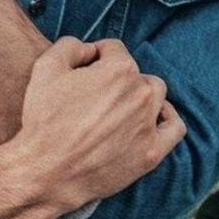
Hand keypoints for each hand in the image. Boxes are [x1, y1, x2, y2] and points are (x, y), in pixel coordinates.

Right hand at [16, 36, 185, 212]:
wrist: (45, 172)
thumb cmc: (44, 119)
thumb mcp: (46, 67)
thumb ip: (70, 46)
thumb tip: (89, 49)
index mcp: (118, 69)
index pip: (113, 49)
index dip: (95, 56)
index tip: (83, 72)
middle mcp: (140, 93)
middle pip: (135, 72)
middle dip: (117, 77)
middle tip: (95, 95)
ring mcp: (148, 124)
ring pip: (156, 95)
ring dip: (140, 95)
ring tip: (119, 107)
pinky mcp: (151, 152)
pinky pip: (174, 128)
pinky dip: (166, 119)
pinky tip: (150, 120)